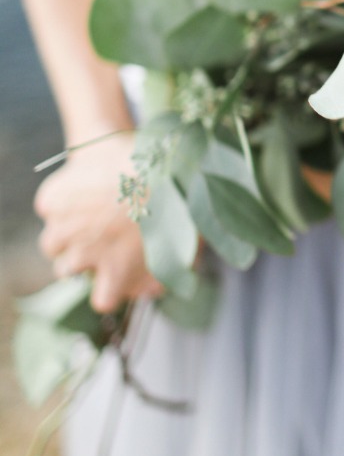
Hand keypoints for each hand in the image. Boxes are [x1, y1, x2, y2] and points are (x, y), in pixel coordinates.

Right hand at [34, 133, 163, 313]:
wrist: (152, 154)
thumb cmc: (174, 200)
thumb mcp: (182, 246)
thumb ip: (161, 276)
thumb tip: (150, 291)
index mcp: (115, 274)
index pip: (103, 301)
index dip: (111, 285)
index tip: (119, 269)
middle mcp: (81, 258)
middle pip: (69, 271)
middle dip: (84, 256)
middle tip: (103, 233)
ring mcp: (62, 229)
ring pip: (53, 243)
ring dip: (67, 232)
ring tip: (92, 211)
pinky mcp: (51, 200)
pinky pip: (50, 207)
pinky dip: (62, 199)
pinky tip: (87, 185)